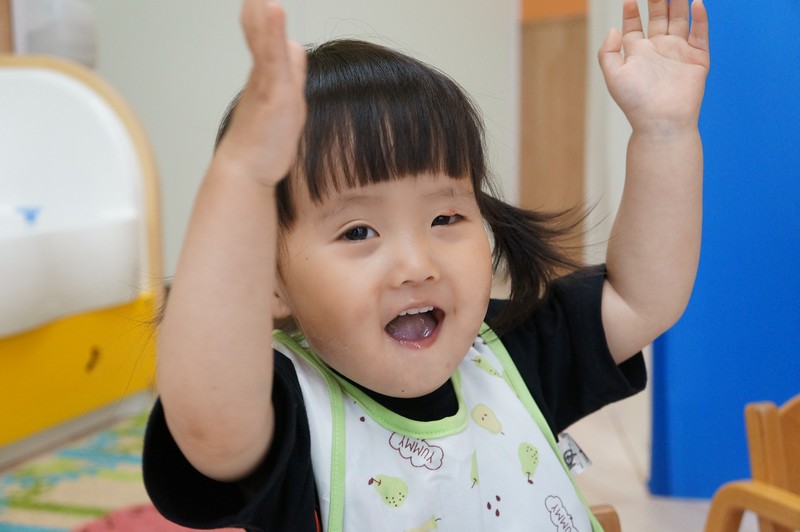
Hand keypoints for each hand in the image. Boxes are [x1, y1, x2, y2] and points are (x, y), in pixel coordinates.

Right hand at [216, 0, 306, 187]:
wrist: (246, 170)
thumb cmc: (264, 141)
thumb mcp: (286, 99)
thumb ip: (290, 72)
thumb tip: (293, 47)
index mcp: (265, 71)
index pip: (265, 29)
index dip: (262, 9)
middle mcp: (262, 72)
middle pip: (259, 27)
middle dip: (258, 4)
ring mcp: (266, 81)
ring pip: (263, 37)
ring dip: (261, 10)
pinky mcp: (273, 93)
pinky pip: (273, 57)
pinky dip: (272, 32)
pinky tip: (272, 8)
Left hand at [598, 0, 709, 134]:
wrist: (662, 120)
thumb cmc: (636, 102)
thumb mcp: (613, 75)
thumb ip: (607, 52)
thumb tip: (613, 30)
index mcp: (638, 54)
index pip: (634, 26)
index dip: (632, 12)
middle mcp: (658, 50)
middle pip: (659, 17)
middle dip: (658, 0)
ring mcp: (678, 53)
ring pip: (680, 20)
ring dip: (679, 3)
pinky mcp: (697, 59)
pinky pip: (700, 33)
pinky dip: (700, 18)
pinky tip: (697, 3)